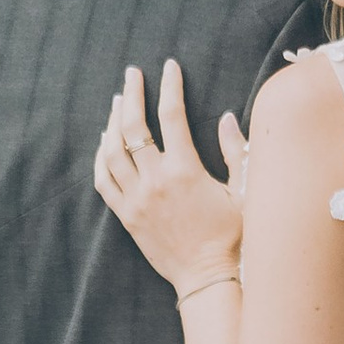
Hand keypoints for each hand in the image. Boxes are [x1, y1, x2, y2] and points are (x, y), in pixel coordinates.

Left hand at [93, 60, 248, 295]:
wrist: (206, 276)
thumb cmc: (231, 236)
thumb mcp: (243, 191)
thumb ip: (235, 151)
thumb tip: (226, 117)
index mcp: (185, 170)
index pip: (172, 115)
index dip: (170, 85)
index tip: (169, 67)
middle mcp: (155, 181)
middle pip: (133, 127)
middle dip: (132, 95)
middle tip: (132, 75)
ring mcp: (137, 200)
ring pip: (112, 152)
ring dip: (112, 122)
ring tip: (118, 102)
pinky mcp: (126, 217)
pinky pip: (104, 181)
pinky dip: (100, 158)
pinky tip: (104, 142)